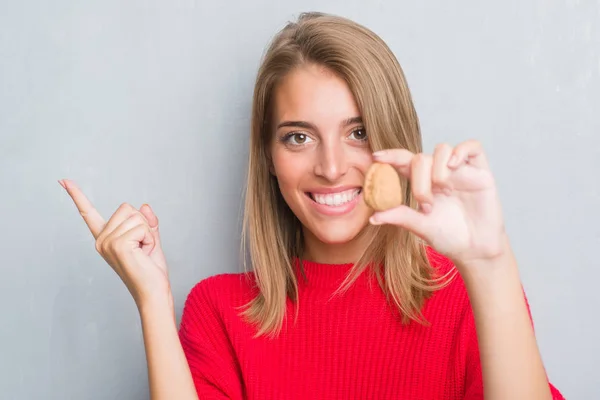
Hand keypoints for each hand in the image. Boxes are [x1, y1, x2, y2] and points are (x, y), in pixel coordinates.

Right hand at [59, 179, 171, 308]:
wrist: (153, 292)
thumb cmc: (151, 270)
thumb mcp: (150, 240)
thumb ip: (147, 222)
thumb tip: (144, 205)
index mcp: (105, 238)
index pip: (88, 213)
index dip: (76, 195)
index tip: (62, 180)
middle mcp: (101, 240)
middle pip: (127, 208)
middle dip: (142, 224)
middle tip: (143, 247)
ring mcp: (107, 243)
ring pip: (136, 216)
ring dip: (148, 233)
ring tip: (144, 252)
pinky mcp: (118, 245)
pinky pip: (142, 226)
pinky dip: (150, 238)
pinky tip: (144, 253)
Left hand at [369, 140, 509, 268]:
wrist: (476, 250)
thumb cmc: (449, 237)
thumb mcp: (421, 227)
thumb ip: (400, 216)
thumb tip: (373, 217)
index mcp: (422, 183)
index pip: (404, 161)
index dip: (391, 156)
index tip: (376, 157)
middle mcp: (439, 173)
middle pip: (421, 158)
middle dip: (419, 181)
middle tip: (427, 205)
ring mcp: (460, 171)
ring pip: (442, 149)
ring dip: (437, 170)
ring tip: (444, 192)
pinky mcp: (481, 172)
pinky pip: (472, 147)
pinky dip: (461, 151)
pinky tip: (454, 165)